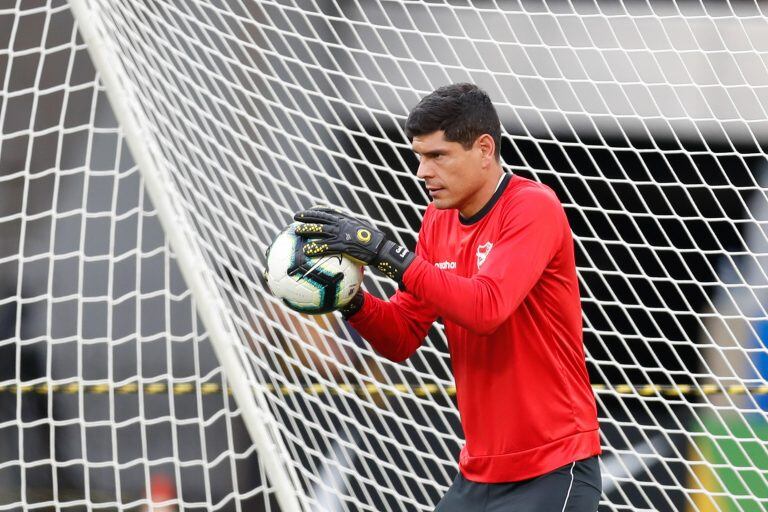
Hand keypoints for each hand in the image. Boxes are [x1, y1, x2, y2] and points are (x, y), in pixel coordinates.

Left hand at [293, 207, 414, 281]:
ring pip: (320, 230)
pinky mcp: (342, 245)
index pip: (329, 211)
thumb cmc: (374, 242)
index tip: (309, 210)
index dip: (318, 210)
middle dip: (307, 216)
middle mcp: (342, 224)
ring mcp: (342, 234)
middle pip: (321, 218)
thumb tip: (348, 237)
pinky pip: (325, 246)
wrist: (380, 248)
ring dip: (307, 229)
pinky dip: (315, 247)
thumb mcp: (362, 232)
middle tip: (296, 216)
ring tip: (297, 231)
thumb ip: (352, 232)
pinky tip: (307, 250)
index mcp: (346, 219)